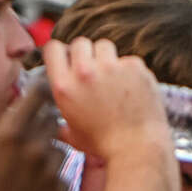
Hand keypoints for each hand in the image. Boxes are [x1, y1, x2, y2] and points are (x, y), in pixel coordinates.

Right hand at [0, 77, 66, 190]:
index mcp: (10, 136)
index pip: (37, 97)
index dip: (38, 90)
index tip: (37, 89)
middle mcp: (37, 152)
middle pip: (51, 120)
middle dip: (40, 120)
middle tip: (23, 133)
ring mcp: (52, 176)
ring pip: (57, 148)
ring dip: (45, 149)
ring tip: (23, 167)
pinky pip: (61, 175)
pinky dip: (50, 176)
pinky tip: (30, 189)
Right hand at [43, 38, 169, 161]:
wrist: (138, 148)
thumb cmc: (106, 146)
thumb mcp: (74, 136)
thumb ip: (62, 125)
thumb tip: (58, 128)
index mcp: (65, 86)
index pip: (53, 48)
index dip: (60, 52)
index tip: (67, 58)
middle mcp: (85, 72)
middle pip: (80, 43)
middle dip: (85, 54)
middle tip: (93, 71)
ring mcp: (111, 67)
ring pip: (104, 46)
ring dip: (106, 58)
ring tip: (113, 78)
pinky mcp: (134, 67)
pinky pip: (128, 59)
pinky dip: (129, 70)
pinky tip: (131, 88)